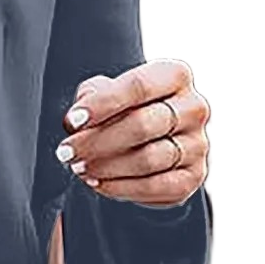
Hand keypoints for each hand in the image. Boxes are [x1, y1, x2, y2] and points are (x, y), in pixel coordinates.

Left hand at [57, 59, 209, 205]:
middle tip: (66, 152)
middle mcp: (194, 107)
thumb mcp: (105, 94)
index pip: (138, 86)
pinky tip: (97, 183)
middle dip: (97, 141)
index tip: (73, 121)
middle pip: (142, 125)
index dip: (102, 104)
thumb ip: (91, 98)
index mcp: (175, 76)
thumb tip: (77, 119)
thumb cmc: (123, 111)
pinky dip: (120, 187)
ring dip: (106, 167)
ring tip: (78, 168)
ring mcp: (198, 144)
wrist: (150, 143)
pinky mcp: (193, 176)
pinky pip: (154, 186)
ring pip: (148, 159)